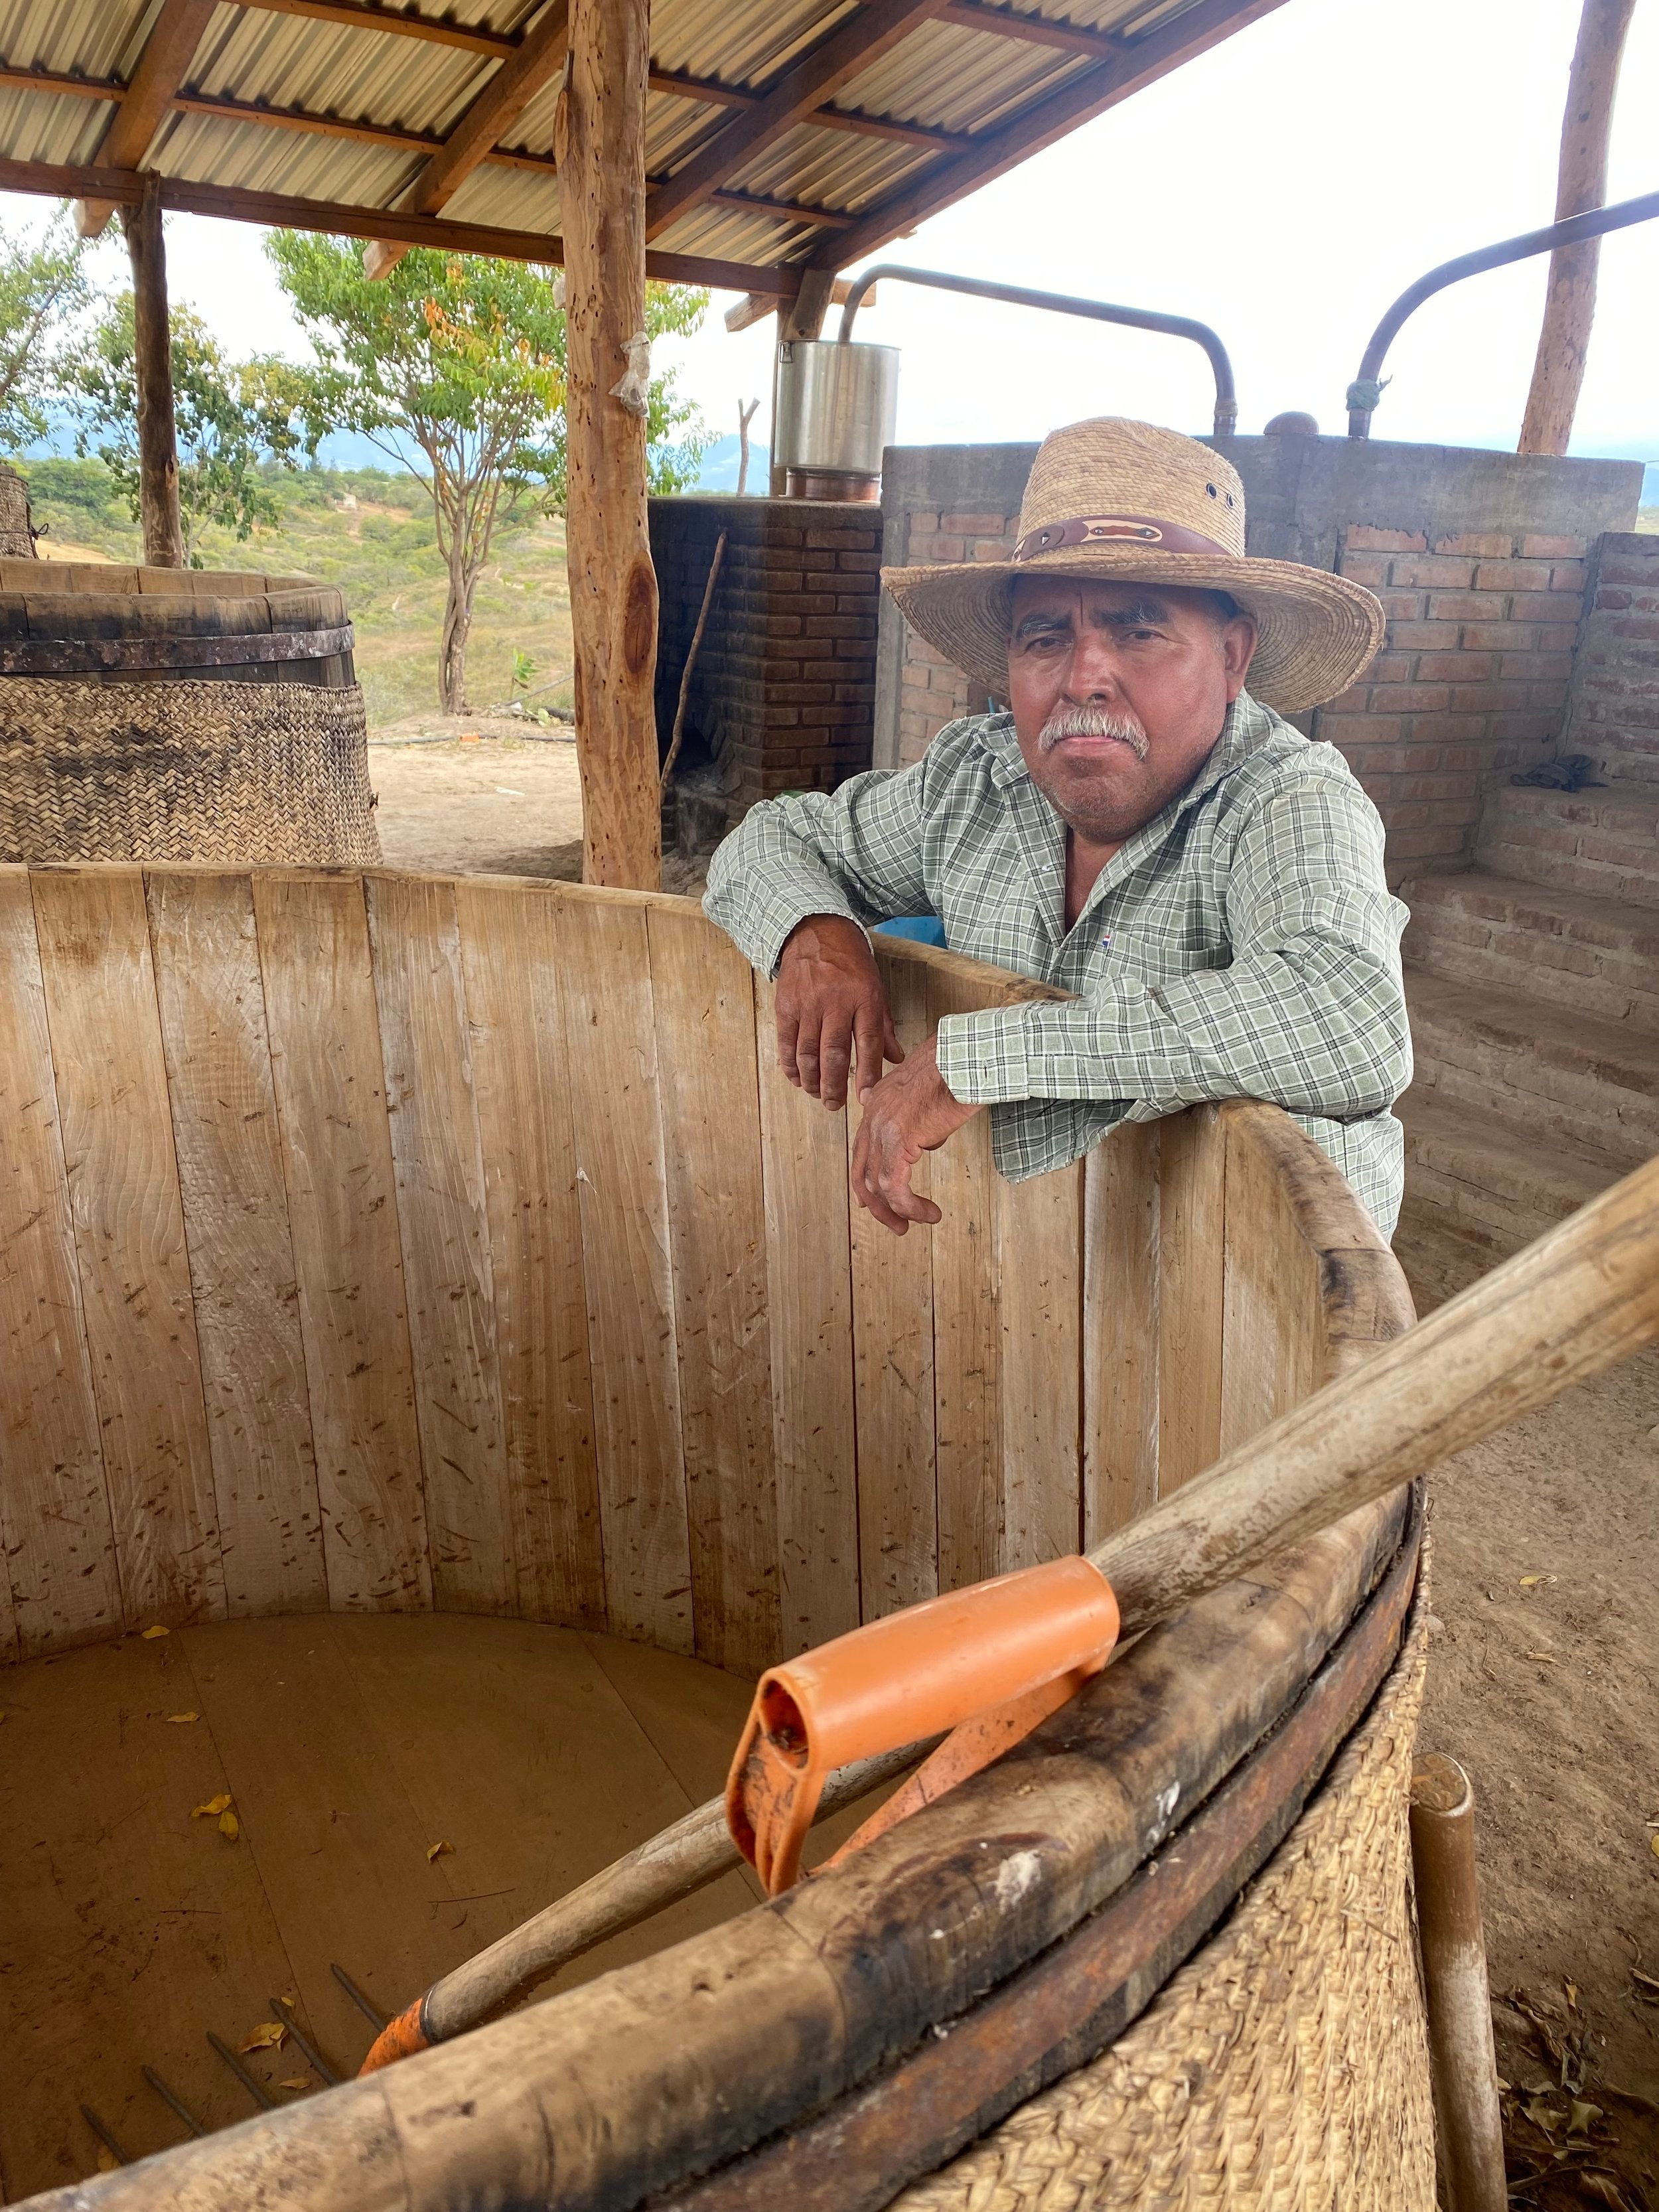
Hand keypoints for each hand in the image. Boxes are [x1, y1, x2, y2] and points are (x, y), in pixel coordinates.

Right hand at [776, 915, 901, 1110]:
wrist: (815, 931)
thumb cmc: (851, 964)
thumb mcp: (875, 989)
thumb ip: (883, 1026)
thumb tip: (896, 1059)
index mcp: (864, 998)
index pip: (868, 1043)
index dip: (867, 1074)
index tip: (865, 1099)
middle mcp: (836, 1002)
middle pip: (834, 1053)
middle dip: (834, 1086)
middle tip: (835, 1106)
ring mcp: (808, 1004)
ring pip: (808, 1053)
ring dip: (812, 1080)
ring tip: (817, 1094)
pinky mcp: (786, 1005)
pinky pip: (787, 1042)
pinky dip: (790, 1065)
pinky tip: (797, 1078)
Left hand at [850, 1036, 980, 1233]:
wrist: (967, 1057)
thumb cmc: (958, 1068)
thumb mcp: (929, 1093)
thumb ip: (918, 1117)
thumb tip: (925, 1143)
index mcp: (879, 1103)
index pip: (862, 1150)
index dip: (866, 1180)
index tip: (874, 1203)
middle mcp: (874, 1115)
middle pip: (862, 1172)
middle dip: (878, 1205)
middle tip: (896, 1224)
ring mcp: (883, 1127)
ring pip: (878, 1184)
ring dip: (898, 1210)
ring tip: (920, 1220)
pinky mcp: (899, 1139)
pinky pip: (895, 1185)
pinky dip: (910, 1206)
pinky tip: (928, 1213)